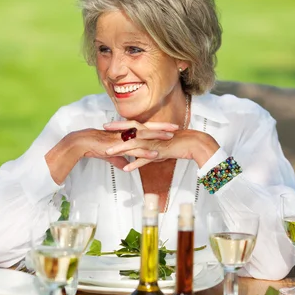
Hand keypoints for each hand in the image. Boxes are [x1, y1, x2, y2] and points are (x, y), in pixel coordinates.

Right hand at [76, 125, 174, 169]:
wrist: (85, 143)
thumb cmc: (97, 146)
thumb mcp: (112, 154)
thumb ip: (120, 159)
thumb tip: (125, 167)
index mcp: (126, 131)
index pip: (146, 126)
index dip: (158, 126)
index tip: (169, 126)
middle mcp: (127, 132)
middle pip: (149, 128)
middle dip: (163, 127)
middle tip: (176, 127)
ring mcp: (124, 138)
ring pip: (145, 136)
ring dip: (158, 137)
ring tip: (170, 138)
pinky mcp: (120, 145)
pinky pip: (136, 149)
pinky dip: (146, 151)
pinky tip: (155, 154)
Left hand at [104, 127, 219, 170]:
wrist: (192, 144)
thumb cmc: (176, 145)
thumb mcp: (159, 146)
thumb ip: (148, 150)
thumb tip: (139, 156)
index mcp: (150, 131)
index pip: (132, 125)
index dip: (119, 125)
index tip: (107, 125)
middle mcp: (150, 135)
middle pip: (130, 131)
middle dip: (115, 130)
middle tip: (103, 128)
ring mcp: (154, 143)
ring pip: (134, 145)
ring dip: (120, 148)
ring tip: (107, 152)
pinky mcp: (159, 152)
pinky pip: (145, 159)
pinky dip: (135, 164)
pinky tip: (126, 169)